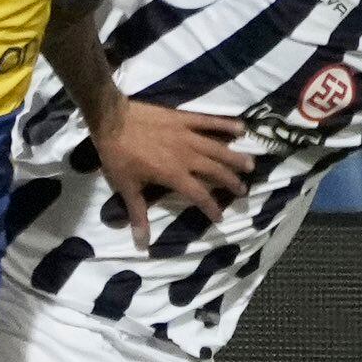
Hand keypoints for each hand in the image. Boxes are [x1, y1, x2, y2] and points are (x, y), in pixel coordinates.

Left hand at [92, 99, 252, 250]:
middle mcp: (187, 156)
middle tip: (243, 190)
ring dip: (235, 157)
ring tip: (250, 165)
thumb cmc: (118, 155)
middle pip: (215, 171)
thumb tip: (141, 243)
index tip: (220, 217)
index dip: (211, 207)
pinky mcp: (184, 119)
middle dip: (231, 182)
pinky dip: (225, 125)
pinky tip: (240, 128)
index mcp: (174, 175)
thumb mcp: (127, 187)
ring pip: (217, 148)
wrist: (111, 120)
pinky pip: (208, 122)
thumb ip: (138, 214)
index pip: (199, 195)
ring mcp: (187, 135)